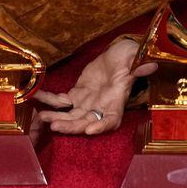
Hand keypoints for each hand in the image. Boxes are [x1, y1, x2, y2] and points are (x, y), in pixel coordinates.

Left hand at [33, 35, 156, 135]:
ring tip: (42, 117)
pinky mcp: (76, 95)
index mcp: (117, 101)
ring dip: (57, 117)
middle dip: (71, 126)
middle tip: (55, 126)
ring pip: (71, 115)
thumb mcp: (137, 58)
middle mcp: (101, 107)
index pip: (110, 119)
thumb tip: (149, 65)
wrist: (118, 56)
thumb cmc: (130, 57)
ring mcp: (87, 103)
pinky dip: (49, 100)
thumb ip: (140, 65)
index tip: (90, 130)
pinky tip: (37, 97)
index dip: (101, 126)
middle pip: (86, 122)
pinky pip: (61, 101)